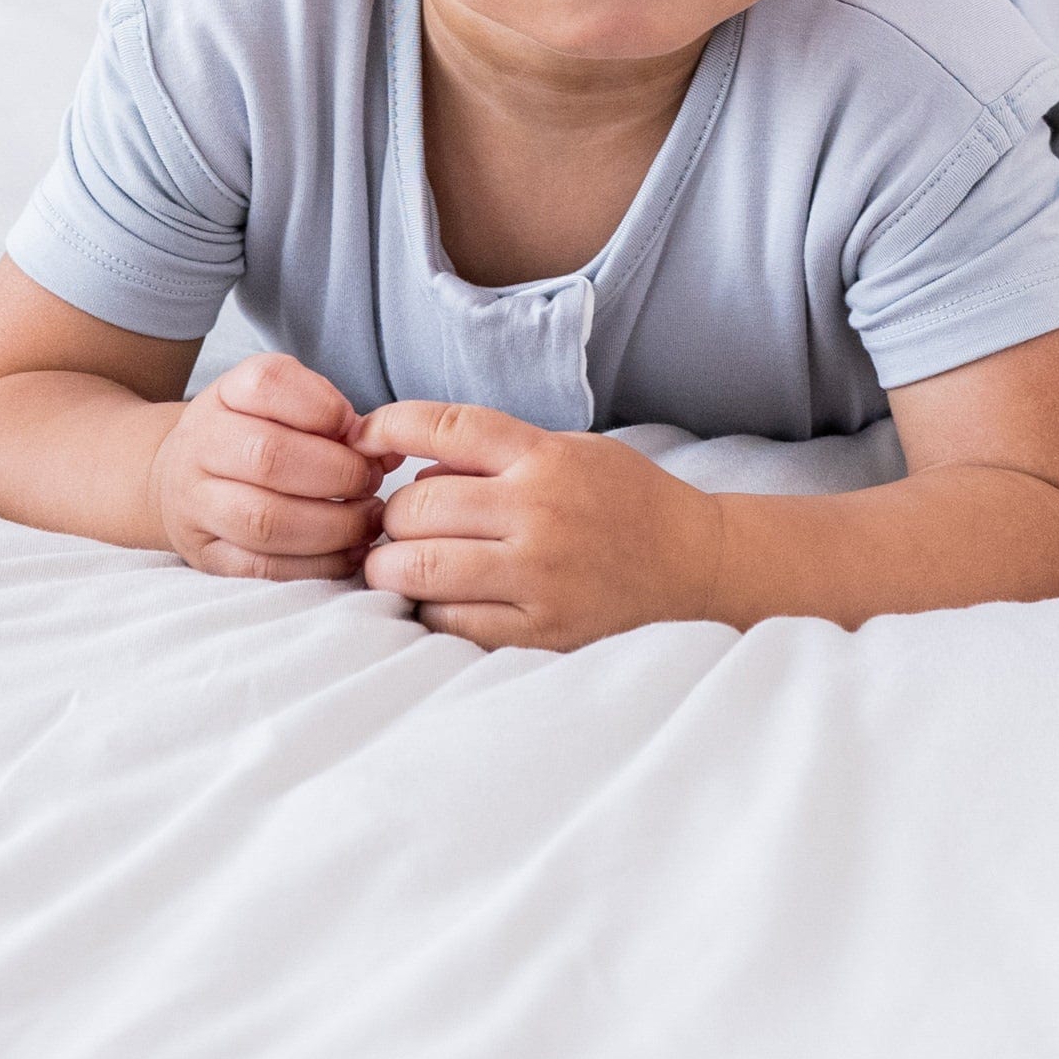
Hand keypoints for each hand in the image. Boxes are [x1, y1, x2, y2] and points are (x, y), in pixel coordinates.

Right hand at [148, 351, 388, 580]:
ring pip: (264, 520)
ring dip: (332, 525)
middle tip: (370, 481)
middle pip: (268, 456)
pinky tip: (348, 553)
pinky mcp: (206, 555)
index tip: (357, 429)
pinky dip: (316, 565)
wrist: (179, 477)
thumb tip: (387, 449)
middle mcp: (202, 444)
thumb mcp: (284, 404)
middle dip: (337, 473)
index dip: (323, 406)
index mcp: (227, 394)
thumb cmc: (253, 434)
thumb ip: (334, 417)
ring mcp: (196, 503)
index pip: (268, 383)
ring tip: (366, 520)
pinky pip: (262, 568)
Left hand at [352, 401, 725, 650]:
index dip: (389, 425)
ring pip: (418, 571)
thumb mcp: (570, 450)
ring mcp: (537, 578)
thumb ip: (496, 456)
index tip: (363, 437)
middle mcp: (537, 513)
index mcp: (544, 458)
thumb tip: (412, 473)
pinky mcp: (538, 633)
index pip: (446, 427)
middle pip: (415, 506)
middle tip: (398, 525)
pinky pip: (448, 623)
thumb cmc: (626, 501)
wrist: (695, 566)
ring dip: (391, 568)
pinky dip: (427, 611)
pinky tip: (439, 601)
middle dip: (390, 516)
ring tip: (400, 566)